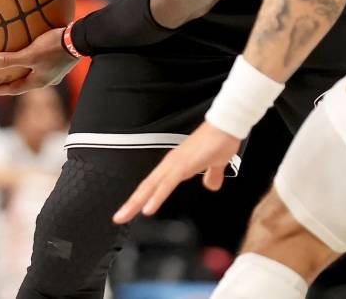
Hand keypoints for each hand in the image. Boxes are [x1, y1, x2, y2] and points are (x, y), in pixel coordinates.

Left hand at [0, 27, 78, 95]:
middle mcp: (47, 80)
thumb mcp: (29, 54)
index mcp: (38, 82)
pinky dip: (33, 63)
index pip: (14, 90)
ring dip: (23, 72)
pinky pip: (42, 65)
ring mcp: (55, 72)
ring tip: (14, 66)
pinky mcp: (61, 63)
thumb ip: (8, 60)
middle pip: (24, 84)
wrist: (80, 39)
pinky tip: (32, 54)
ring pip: (34, 75)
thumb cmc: (54, 47)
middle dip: (11, 82)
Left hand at [113, 122, 240, 223]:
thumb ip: (212, 174)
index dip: (141, 197)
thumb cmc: (220, 140)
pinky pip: (166, 184)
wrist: (226, 126)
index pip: (154, 184)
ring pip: (151, 186)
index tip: (130, 210)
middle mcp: (171, 164)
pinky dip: (156, 197)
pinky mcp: (183, 165)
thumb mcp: (216, 163)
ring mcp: (175, 164)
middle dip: (131, 203)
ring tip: (124, 216)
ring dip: (137, 201)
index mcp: (176, 165)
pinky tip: (148, 209)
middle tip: (118, 218)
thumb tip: (211, 185)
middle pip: (146, 187)